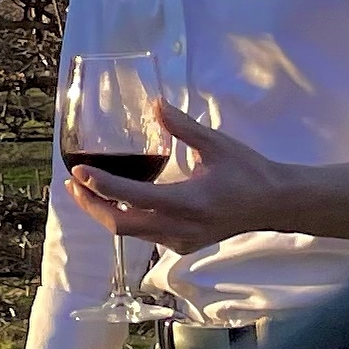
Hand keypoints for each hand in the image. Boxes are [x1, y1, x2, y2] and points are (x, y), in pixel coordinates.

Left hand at [66, 104, 348, 251]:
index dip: (102, 186)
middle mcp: (180, 228)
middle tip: (73, 184)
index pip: (133, 198)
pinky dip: (125, 218)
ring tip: (87, 191)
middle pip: (121, 225)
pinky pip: (145, 235)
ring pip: (130, 233)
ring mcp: (181, 241)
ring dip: (105, 213)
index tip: (80, 171)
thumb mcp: (216, 144)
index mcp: (189, 203)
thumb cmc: (248, 171)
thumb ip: (182, 126)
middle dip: (92, 206)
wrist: (275, 204)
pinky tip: (117, 201)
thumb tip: (154, 103)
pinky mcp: (183, 245)